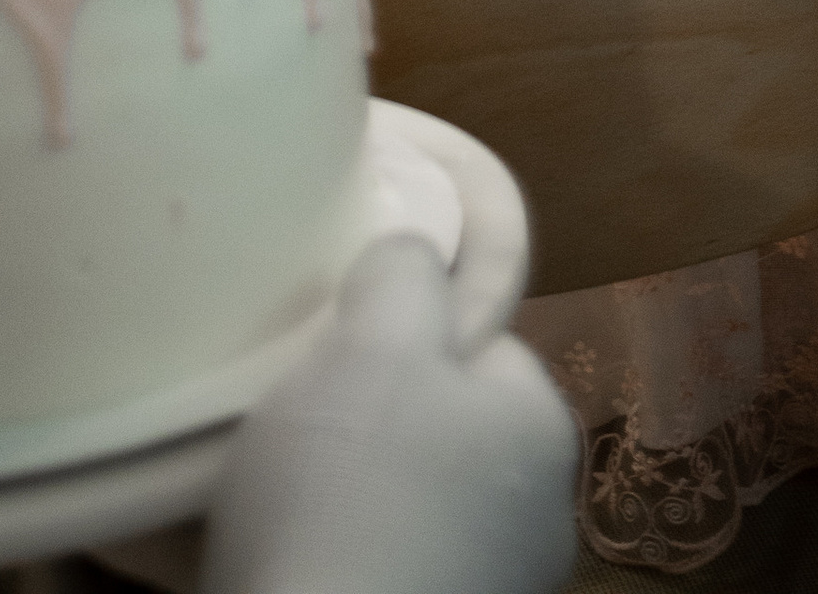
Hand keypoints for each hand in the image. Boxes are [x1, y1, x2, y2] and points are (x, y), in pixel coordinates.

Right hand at [202, 231, 577, 593]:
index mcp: (540, 427)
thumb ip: (403, 277)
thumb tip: (415, 256)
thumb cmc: (351, 498)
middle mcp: (537, 517)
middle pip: (440, 432)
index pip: (478, 346)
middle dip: (373, 424)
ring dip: (350, 503)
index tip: (337, 348)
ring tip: (278, 503)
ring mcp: (492, 590)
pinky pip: (382, 571)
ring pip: (410, 512)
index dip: (404, 335)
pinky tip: (283, 564)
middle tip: (295, 422)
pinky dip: (338, 564)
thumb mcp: (375, 342)